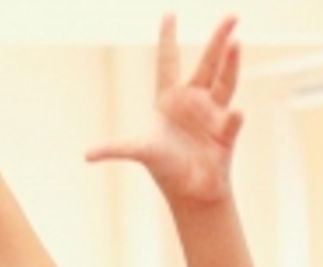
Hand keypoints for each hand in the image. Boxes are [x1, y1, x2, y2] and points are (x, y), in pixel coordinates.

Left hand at [86, 15, 242, 207]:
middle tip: (232, 16)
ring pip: (225, 82)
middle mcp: (195, 99)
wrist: (191, 193)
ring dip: (231, 64)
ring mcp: (213, 114)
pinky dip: (234, 118)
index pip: (169, 61)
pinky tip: (236, 113)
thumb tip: (86, 155)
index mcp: (170, 97)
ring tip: (236, 44)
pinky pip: (231, 121)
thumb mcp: (140, 152)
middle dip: (219, 38)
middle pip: (208, 62)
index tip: (169, 14)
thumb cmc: (166, 168)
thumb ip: (116, 148)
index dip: (168, 38)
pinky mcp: (226, 132)